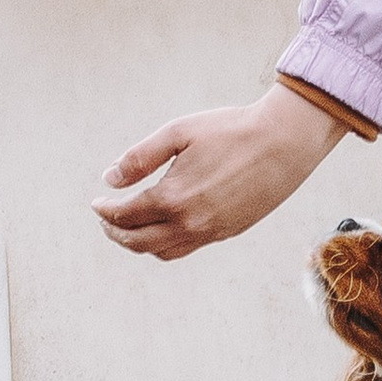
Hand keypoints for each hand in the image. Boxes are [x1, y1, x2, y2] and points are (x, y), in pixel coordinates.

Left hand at [95, 86, 343, 261]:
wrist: (285, 142)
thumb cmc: (231, 130)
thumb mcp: (179, 132)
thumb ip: (140, 157)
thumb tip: (109, 179)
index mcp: (173, 197)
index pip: (125, 215)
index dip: (105, 210)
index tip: (97, 202)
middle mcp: (189, 222)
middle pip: (137, 241)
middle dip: (115, 232)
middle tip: (106, 218)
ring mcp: (210, 232)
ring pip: (161, 251)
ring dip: (138, 242)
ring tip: (129, 226)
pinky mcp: (227, 232)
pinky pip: (185, 249)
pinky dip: (164, 244)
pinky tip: (163, 227)